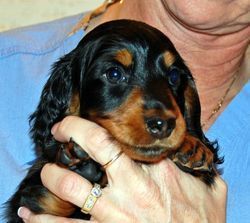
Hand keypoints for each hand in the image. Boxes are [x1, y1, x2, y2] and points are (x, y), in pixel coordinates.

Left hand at [18, 116, 226, 222]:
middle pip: (94, 150)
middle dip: (71, 136)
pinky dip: (43, 222)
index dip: (91, 126)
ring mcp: (114, 213)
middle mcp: (131, 186)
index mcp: (156, 169)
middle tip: (58, 133)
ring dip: (54, 176)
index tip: (77, 123)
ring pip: (72, 188)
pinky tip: (27, 216)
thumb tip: (199, 155)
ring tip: (46, 170)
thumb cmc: (203, 222)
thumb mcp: (210, 189)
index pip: (118, 138)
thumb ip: (201, 169)